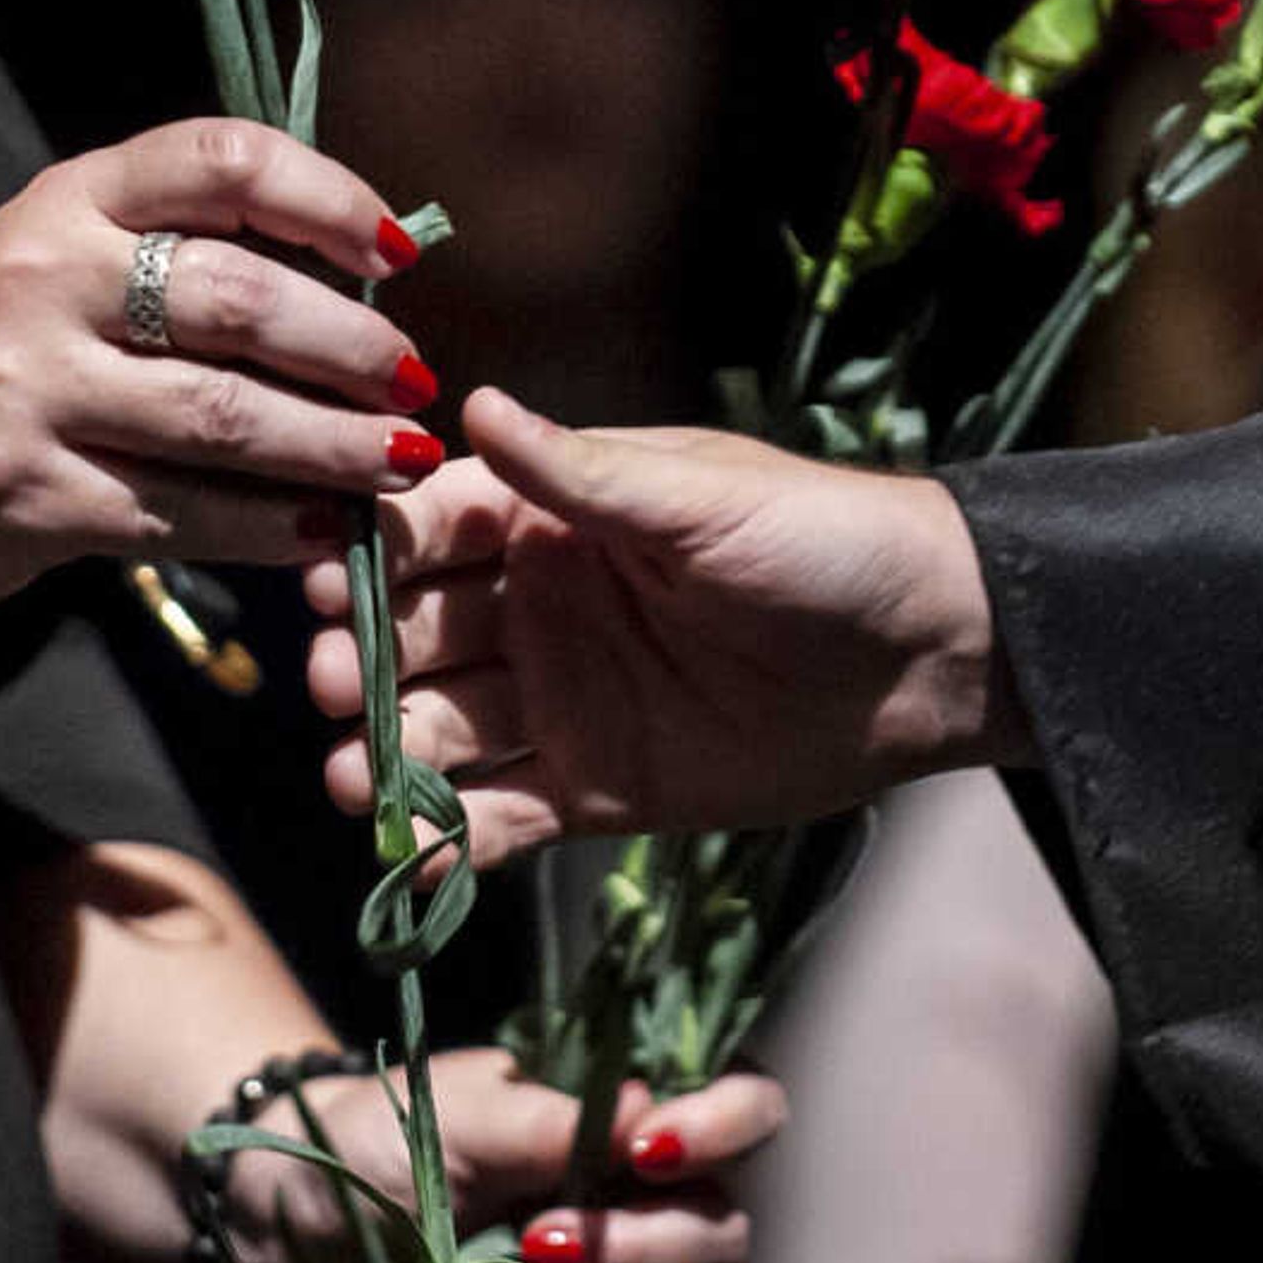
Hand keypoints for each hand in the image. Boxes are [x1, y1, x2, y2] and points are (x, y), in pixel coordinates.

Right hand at [0, 118, 444, 619]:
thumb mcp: (57, 260)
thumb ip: (176, 249)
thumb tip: (359, 275)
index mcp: (65, 200)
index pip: (221, 159)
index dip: (328, 195)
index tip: (397, 251)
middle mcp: (41, 279)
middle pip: (241, 299)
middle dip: (353, 348)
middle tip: (418, 381)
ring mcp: (28, 391)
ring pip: (226, 417)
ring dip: (335, 447)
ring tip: (404, 462)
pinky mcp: (31, 494)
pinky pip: (186, 513)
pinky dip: (273, 526)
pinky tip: (327, 528)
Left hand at [227, 1051, 786, 1262]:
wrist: (285, 1229)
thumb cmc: (374, 1144)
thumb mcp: (449, 1118)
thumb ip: (548, 1122)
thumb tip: (644, 1117)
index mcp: (628, 1126)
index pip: (744, 1113)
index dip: (724, 1130)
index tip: (651, 1153)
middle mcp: (644, 1210)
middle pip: (722, 1234)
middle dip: (650, 1247)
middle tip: (544, 1247)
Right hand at [301, 387, 1021, 861]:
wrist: (933, 656)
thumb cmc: (826, 543)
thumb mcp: (702, 500)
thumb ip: (582, 476)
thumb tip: (474, 404)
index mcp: (555, 518)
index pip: (433, 530)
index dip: (377, 556)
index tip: (329, 582)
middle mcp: (539, 608)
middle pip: (420, 637)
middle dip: (368, 661)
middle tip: (336, 686)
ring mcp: (562, 702)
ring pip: (445, 730)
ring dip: (392, 753)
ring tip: (358, 779)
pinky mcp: (597, 788)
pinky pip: (503, 816)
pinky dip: (454, 839)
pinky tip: (415, 858)